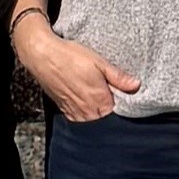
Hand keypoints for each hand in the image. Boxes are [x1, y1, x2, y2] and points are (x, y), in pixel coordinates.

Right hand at [14, 20, 137, 124]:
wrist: (43, 56)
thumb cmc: (70, 57)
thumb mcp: (99, 62)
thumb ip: (118, 77)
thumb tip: (136, 86)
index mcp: (100, 101)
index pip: (120, 113)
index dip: (124, 105)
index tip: (126, 96)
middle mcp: (88, 112)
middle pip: (107, 119)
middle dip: (112, 110)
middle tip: (111, 94)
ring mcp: (75, 113)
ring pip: (94, 121)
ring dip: (99, 113)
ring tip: (98, 96)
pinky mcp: (65, 111)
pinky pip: (81, 119)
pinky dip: (87, 113)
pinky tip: (87, 100)